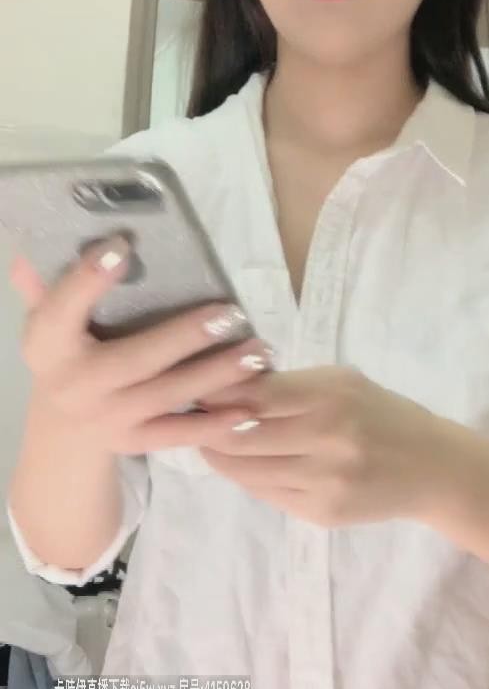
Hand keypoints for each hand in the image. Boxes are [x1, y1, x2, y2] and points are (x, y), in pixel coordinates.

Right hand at [10, 236, 272, 457]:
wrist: (61, 431)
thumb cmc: (65, 356)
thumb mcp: (47, 323)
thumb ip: (47, 287)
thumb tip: (31, 251)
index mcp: (50, 345)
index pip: (62, 308)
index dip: (88, 279)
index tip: (121, 246)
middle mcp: (78, 384)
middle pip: (135, 359)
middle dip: (185, 337)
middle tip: (231, 315)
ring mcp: (109, 418)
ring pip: (167, 395)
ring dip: (216, 375)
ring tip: (258, 353)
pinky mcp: (136, 442)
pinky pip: (178, 434)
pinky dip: (215, 425)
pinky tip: (250, 411)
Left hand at [193, 366, 441, 526]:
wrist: (431, 468)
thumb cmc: (381, 413)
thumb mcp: (342, 382)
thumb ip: (289, 384)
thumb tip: (225, 385)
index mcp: (331, 397)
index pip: (253, 395)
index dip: (217, 393)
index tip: (197, 387)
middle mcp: (326, 440)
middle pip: (239, 436)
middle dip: (207, 426)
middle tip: (193, 416)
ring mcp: (323, 482)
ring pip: (245, 470)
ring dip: (218, 455)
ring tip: (209, 440)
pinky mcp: (321, 514)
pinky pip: (265, 494)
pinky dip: (246, 477)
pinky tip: (241, 463)